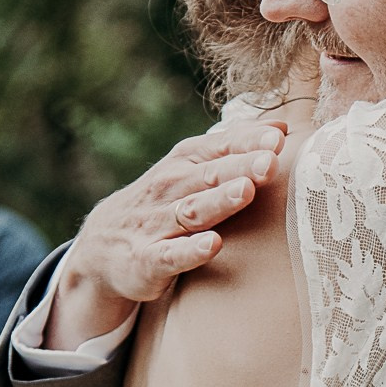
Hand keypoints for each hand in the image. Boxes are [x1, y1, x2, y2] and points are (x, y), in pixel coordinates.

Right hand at [50, 119, 285, 344]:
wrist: (102, 245)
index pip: (219, 146)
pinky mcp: (147, 260)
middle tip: (270, 162)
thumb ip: (235, 149)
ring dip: (219, 201)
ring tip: (245, 191)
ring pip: (193, 210)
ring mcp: (157, 224)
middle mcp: (170, 187)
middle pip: (210, 176)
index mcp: (185, 162)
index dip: (249, 141)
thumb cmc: (165, 201)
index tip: (280, 137)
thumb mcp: (194, 168)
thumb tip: (283, 126)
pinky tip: (213, 245)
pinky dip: (191, 251)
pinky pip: (170, 255)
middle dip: (241, 167)